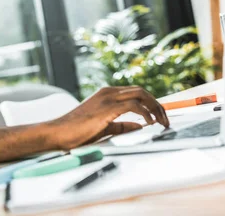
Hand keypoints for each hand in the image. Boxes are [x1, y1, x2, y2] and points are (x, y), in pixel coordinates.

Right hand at [47, 86, 168, 149]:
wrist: (58, 132)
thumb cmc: (77, 131)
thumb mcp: (104, 127)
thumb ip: (122, 125)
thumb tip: (140, 125)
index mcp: (107, 94)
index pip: (136, 92)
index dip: (151, 103)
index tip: (160, 115)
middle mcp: (109, 92)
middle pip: (142, 91)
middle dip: (157, 104)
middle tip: (166, 119)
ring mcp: (108, 98)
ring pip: (141, 95)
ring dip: (155, 108)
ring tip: (162, 122)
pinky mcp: (107, 107)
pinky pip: (134, 106)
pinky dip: (145, 113)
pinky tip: (149, 123)